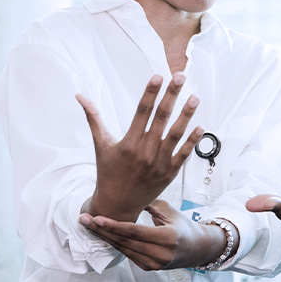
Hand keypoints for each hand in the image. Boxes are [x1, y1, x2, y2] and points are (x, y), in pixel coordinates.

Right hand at [76, 73, 202, 222]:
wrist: (117, 205)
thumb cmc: (107, 171)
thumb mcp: (101, 144)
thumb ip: (93, 118)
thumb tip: (79, 95)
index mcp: (128, 143)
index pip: (141, 112)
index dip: (150, 93)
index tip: (158, 76)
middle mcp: (144, 152)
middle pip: (160, 118)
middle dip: (171, 96)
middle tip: (180, 77)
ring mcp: (158, 163)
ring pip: (175, 135)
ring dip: (186, 115)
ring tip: (194, 97)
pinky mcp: (169, 174)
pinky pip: (183, 155)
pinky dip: (192, 142)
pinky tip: (201, 127)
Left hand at [79, 201, 224, 269]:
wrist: (198, 249)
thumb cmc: (183, 225)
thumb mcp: (168, 210)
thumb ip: (147, 203)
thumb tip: (124, 193)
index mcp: (167, 237)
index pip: (134, 231)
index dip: (113, 225)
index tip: (95, 218)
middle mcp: (160, 254)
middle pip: (124, 242)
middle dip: (101, 231)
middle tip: (83, 220)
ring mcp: (155, 264)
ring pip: (123, 250)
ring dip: (104, 238)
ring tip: (88, 226)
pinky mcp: (149, 268)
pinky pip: (128, 255)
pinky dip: (115, 244)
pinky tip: (103, 235)